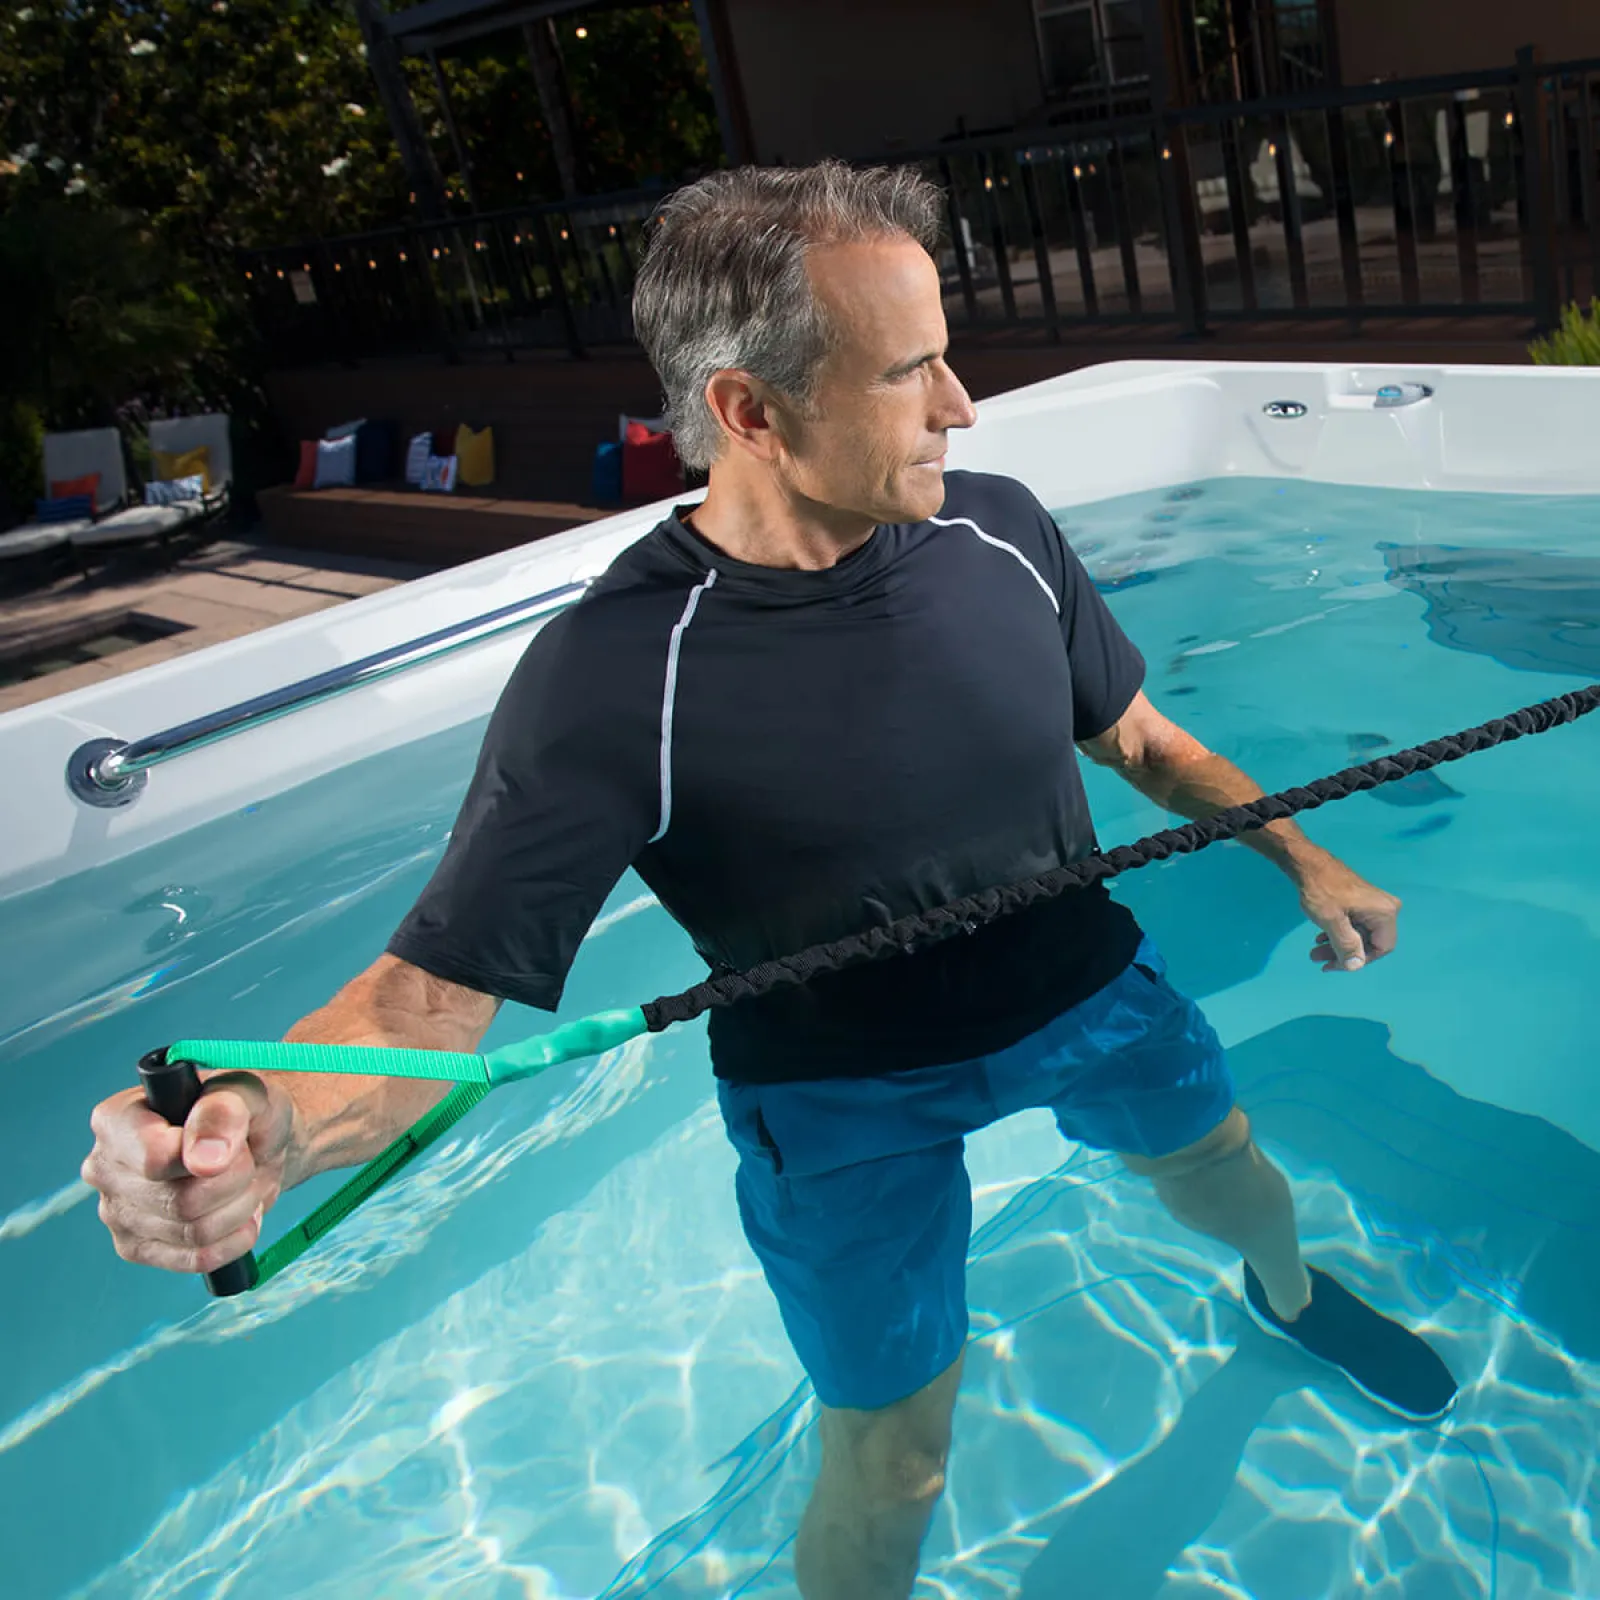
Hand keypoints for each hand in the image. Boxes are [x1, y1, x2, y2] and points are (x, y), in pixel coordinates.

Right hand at [82, 1071, 294, 1274]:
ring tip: (245, 1183)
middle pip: (182, 1201)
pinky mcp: (136, 1248)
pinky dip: (236, 1239)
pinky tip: (242, 1214)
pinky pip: (196, 1259)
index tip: (237, 1143)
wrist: (257, 1142)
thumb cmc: (245, 1108)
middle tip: (248, 1159)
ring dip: (240, 1208)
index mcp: (117, 1119)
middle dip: (236, 1181)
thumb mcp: (244, 1091)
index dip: (211, 1158)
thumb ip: (222, 1113)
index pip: (156, 1158)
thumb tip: (203, 1161)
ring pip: (193, 1233)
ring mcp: (116, 1213)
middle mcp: (104, 1167)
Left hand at [1298, 857, 1400, 972]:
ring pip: (1359, 934)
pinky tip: (1321, 938)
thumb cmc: (1322, 890)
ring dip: (1337, 945)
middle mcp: (1386, 909)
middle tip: (1317, 959)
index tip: (1334, 965)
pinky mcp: (1362, 902)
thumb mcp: (1332, 922)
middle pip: (1368, 942)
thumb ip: (1346, 945)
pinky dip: (1338, 933)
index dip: (1358, 960)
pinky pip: (1355, 924)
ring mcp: (1374, 904)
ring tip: (1315, 952)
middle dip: (1342, 953)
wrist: (1308, 863)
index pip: (1381, 948)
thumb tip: (1355, 966)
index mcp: (1385, 913)